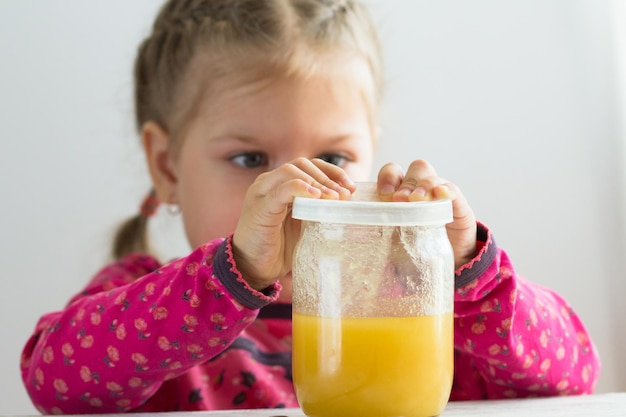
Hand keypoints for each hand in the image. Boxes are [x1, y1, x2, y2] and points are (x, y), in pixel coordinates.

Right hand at [232, 158, 354, 290]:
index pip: (309, 166)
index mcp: (281, 184)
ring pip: (291, 171)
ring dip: (317, 182)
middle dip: (328, 177)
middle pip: (302, 164)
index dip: (332, 171)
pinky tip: (316, 197)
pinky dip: (300, 188)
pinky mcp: (259, 207)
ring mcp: (261, 192)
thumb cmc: (279, 247)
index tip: (351, 186)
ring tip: (334, 198)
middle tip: (346, 195)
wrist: (252, 268)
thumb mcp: (304, 224)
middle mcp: (269, 183)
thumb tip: (347, 203)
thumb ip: (318, 209)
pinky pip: (280, 190)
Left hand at [376, 159, 476, 268]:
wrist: (450, 259)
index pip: (393, 172)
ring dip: (421, 185)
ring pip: (429, 175)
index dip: (387, 178)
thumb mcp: (395, 241)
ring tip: (416, 200)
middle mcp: (420, 188)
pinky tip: (440, 194)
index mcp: (402, 192)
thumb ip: (380, 236)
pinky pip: (453, 190)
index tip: (383, 194)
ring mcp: (439, 193)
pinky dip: (446, 190)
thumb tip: (354, 245)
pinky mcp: (458, 204)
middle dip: (404, 183)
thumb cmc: (416, 247)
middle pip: (413, 169)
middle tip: (398, 200)